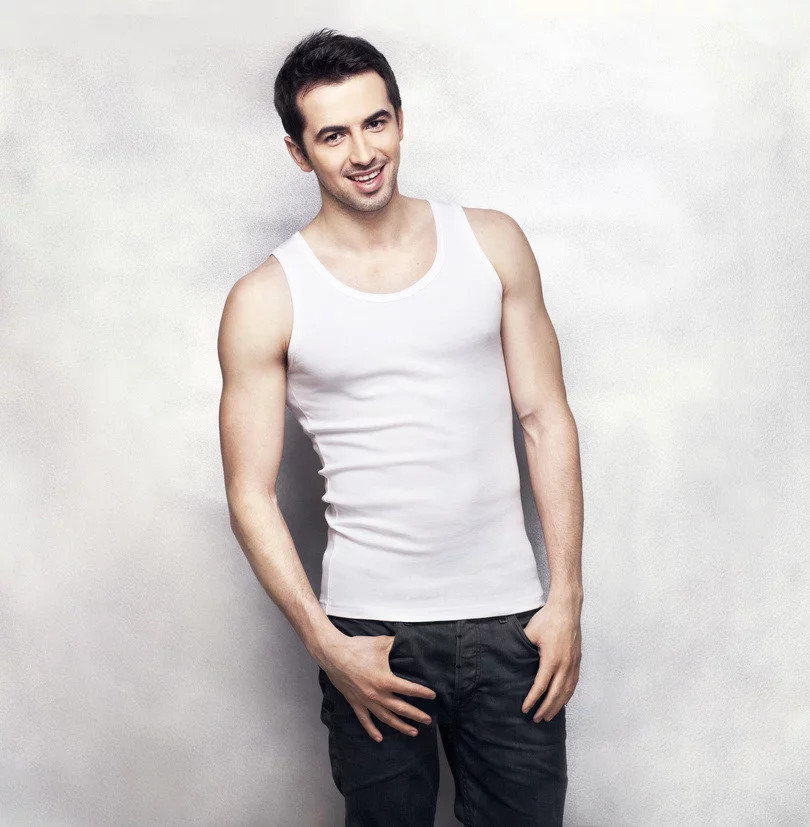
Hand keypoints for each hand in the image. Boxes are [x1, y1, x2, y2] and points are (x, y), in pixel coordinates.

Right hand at [322, 632, 436, 742]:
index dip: (422, 693)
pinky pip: (365, 720)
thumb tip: (408, 641)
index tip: (432, 696)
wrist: (334, 654)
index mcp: (385, 680)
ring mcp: (365, 701)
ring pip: (386, 718)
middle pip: (400, 708)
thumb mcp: (381, 643)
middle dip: (416, 715)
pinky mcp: (355, 703)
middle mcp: (377, 694)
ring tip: (413, 731)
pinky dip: (372, 730)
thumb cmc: (358, 647)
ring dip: (400, 726)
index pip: (409, 689)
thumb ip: (396, 644)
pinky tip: (379, 738)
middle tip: (428, 720)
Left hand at [519, 600, 581, 722]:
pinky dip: (567, 695)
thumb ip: (522, 648)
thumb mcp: (530, 633)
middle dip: (546, 709)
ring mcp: (573, 664)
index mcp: (552, 659)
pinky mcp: (577, 661)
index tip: (525, 709)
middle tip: (536, 720)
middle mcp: (565, 664)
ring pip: (567, 691)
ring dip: (558, 705)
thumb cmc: (548, 619)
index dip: (533, 699)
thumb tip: (510, 658)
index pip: (541, 686)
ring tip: (548, 716)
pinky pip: (573, 683)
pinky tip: (562, 701)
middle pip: (556, 694)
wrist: (567, 609)